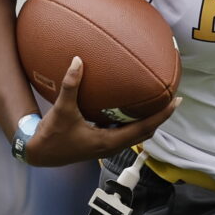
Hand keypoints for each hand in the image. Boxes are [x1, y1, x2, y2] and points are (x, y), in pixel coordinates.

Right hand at [22, 58, 176, 168]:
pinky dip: (131, 120)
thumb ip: (71, 85)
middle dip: (160, 117)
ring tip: (156, 102)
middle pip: (146, 132)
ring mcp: (107, 147)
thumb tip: (78, 61)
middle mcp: (112, 147)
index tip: (176, 102)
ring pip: (135, 133)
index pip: (144, 129)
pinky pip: (123, 131)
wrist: (38, 154)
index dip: (162, 116)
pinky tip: (128, 106)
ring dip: (147, 120)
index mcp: (109, 142)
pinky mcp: (100, 144)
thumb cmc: (52, 136)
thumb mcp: (62, 110)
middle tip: (172, 99)